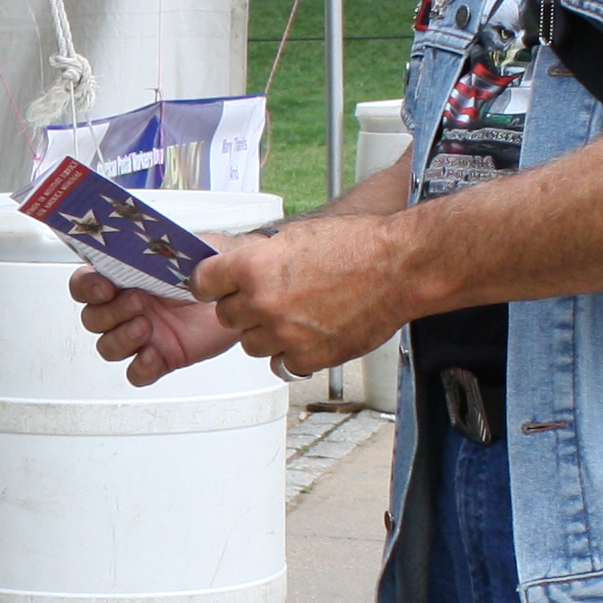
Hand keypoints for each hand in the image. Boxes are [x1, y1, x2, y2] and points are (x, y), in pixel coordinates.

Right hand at [69, 255, 247, 386]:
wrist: (243, 293)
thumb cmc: (213, 268)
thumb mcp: (184, 248)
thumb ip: (157, 248)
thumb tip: (141, 245)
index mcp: (126, 278)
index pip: (85, 285)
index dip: (87, 288)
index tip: (104, 287)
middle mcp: (128, 307)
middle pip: (92, 319)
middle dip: (110, 313)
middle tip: (138, 302)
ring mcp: (143, 334)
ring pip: (108, 347)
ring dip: (121, 339)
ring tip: (146, 328)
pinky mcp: (161, 357)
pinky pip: (136, 373)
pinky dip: (140, 368)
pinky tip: (154, 356)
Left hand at [192, 222, 404, 372]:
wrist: (399, 267)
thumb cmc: (356, 245)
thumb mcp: (296, 237)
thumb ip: (259, 257)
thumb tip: (236, 268)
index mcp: (253, 266)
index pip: (203, 283)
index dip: (209, 285)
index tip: (214, 288)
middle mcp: (263, 302)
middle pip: (226, 317)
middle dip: (242, 309)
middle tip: (267, 300)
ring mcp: (285, 333)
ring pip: (250, 344)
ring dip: (265, 334)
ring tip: (294, 317)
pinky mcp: (308, 357)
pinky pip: (280, 364)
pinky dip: (290, 355)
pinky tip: (307, 336)